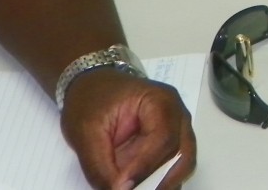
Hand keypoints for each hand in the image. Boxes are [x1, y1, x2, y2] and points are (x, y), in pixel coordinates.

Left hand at [61, 68, 195, 189]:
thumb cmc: (91, 101)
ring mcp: (177, 131)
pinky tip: (139, 186)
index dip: (145, 166)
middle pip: (182, 155)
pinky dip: (159, 183)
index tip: (121, 187)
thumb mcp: (85, 131)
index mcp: (160, 102)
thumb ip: (98, 165)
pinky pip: (172, 169)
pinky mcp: (169, 146)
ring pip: (182, 165)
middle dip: (160, 181)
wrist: (94, 88)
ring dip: (162, 184)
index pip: (164, 138)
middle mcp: (178, 116)